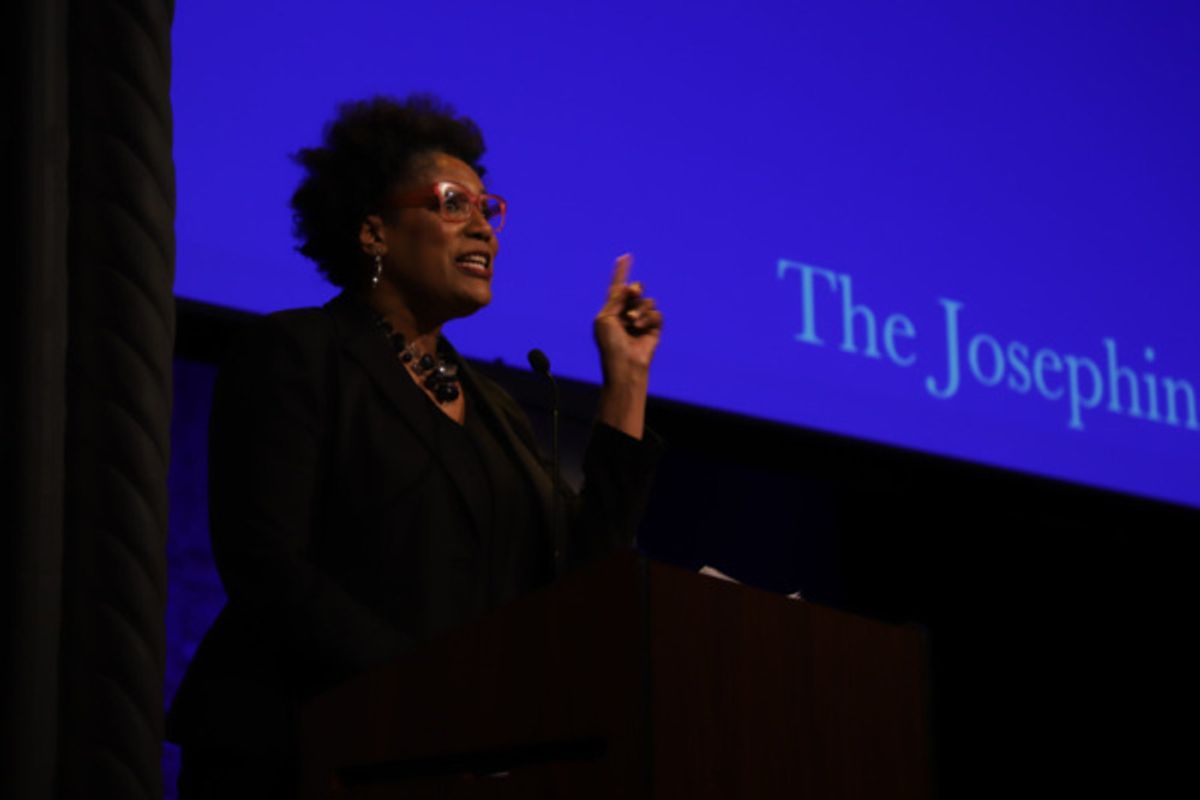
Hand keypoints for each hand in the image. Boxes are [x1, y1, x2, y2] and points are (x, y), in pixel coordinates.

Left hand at [593, 254, 662, 384]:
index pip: (617, 288)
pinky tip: (640, 328)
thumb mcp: (606, 318)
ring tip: (632, 322)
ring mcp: (641, 321)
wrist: (625, 364)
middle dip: (635, 289)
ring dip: (639, 309)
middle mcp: (627, 314)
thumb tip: (628, 284)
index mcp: (612, 311)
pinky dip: (648, 318)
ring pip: (647, 302)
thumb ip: (616, 300)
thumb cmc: (610, 345)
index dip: (621, 272)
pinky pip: (656, 314)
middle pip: (636, 290)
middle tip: (632, 292)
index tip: (625, 256)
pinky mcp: (654, 329)